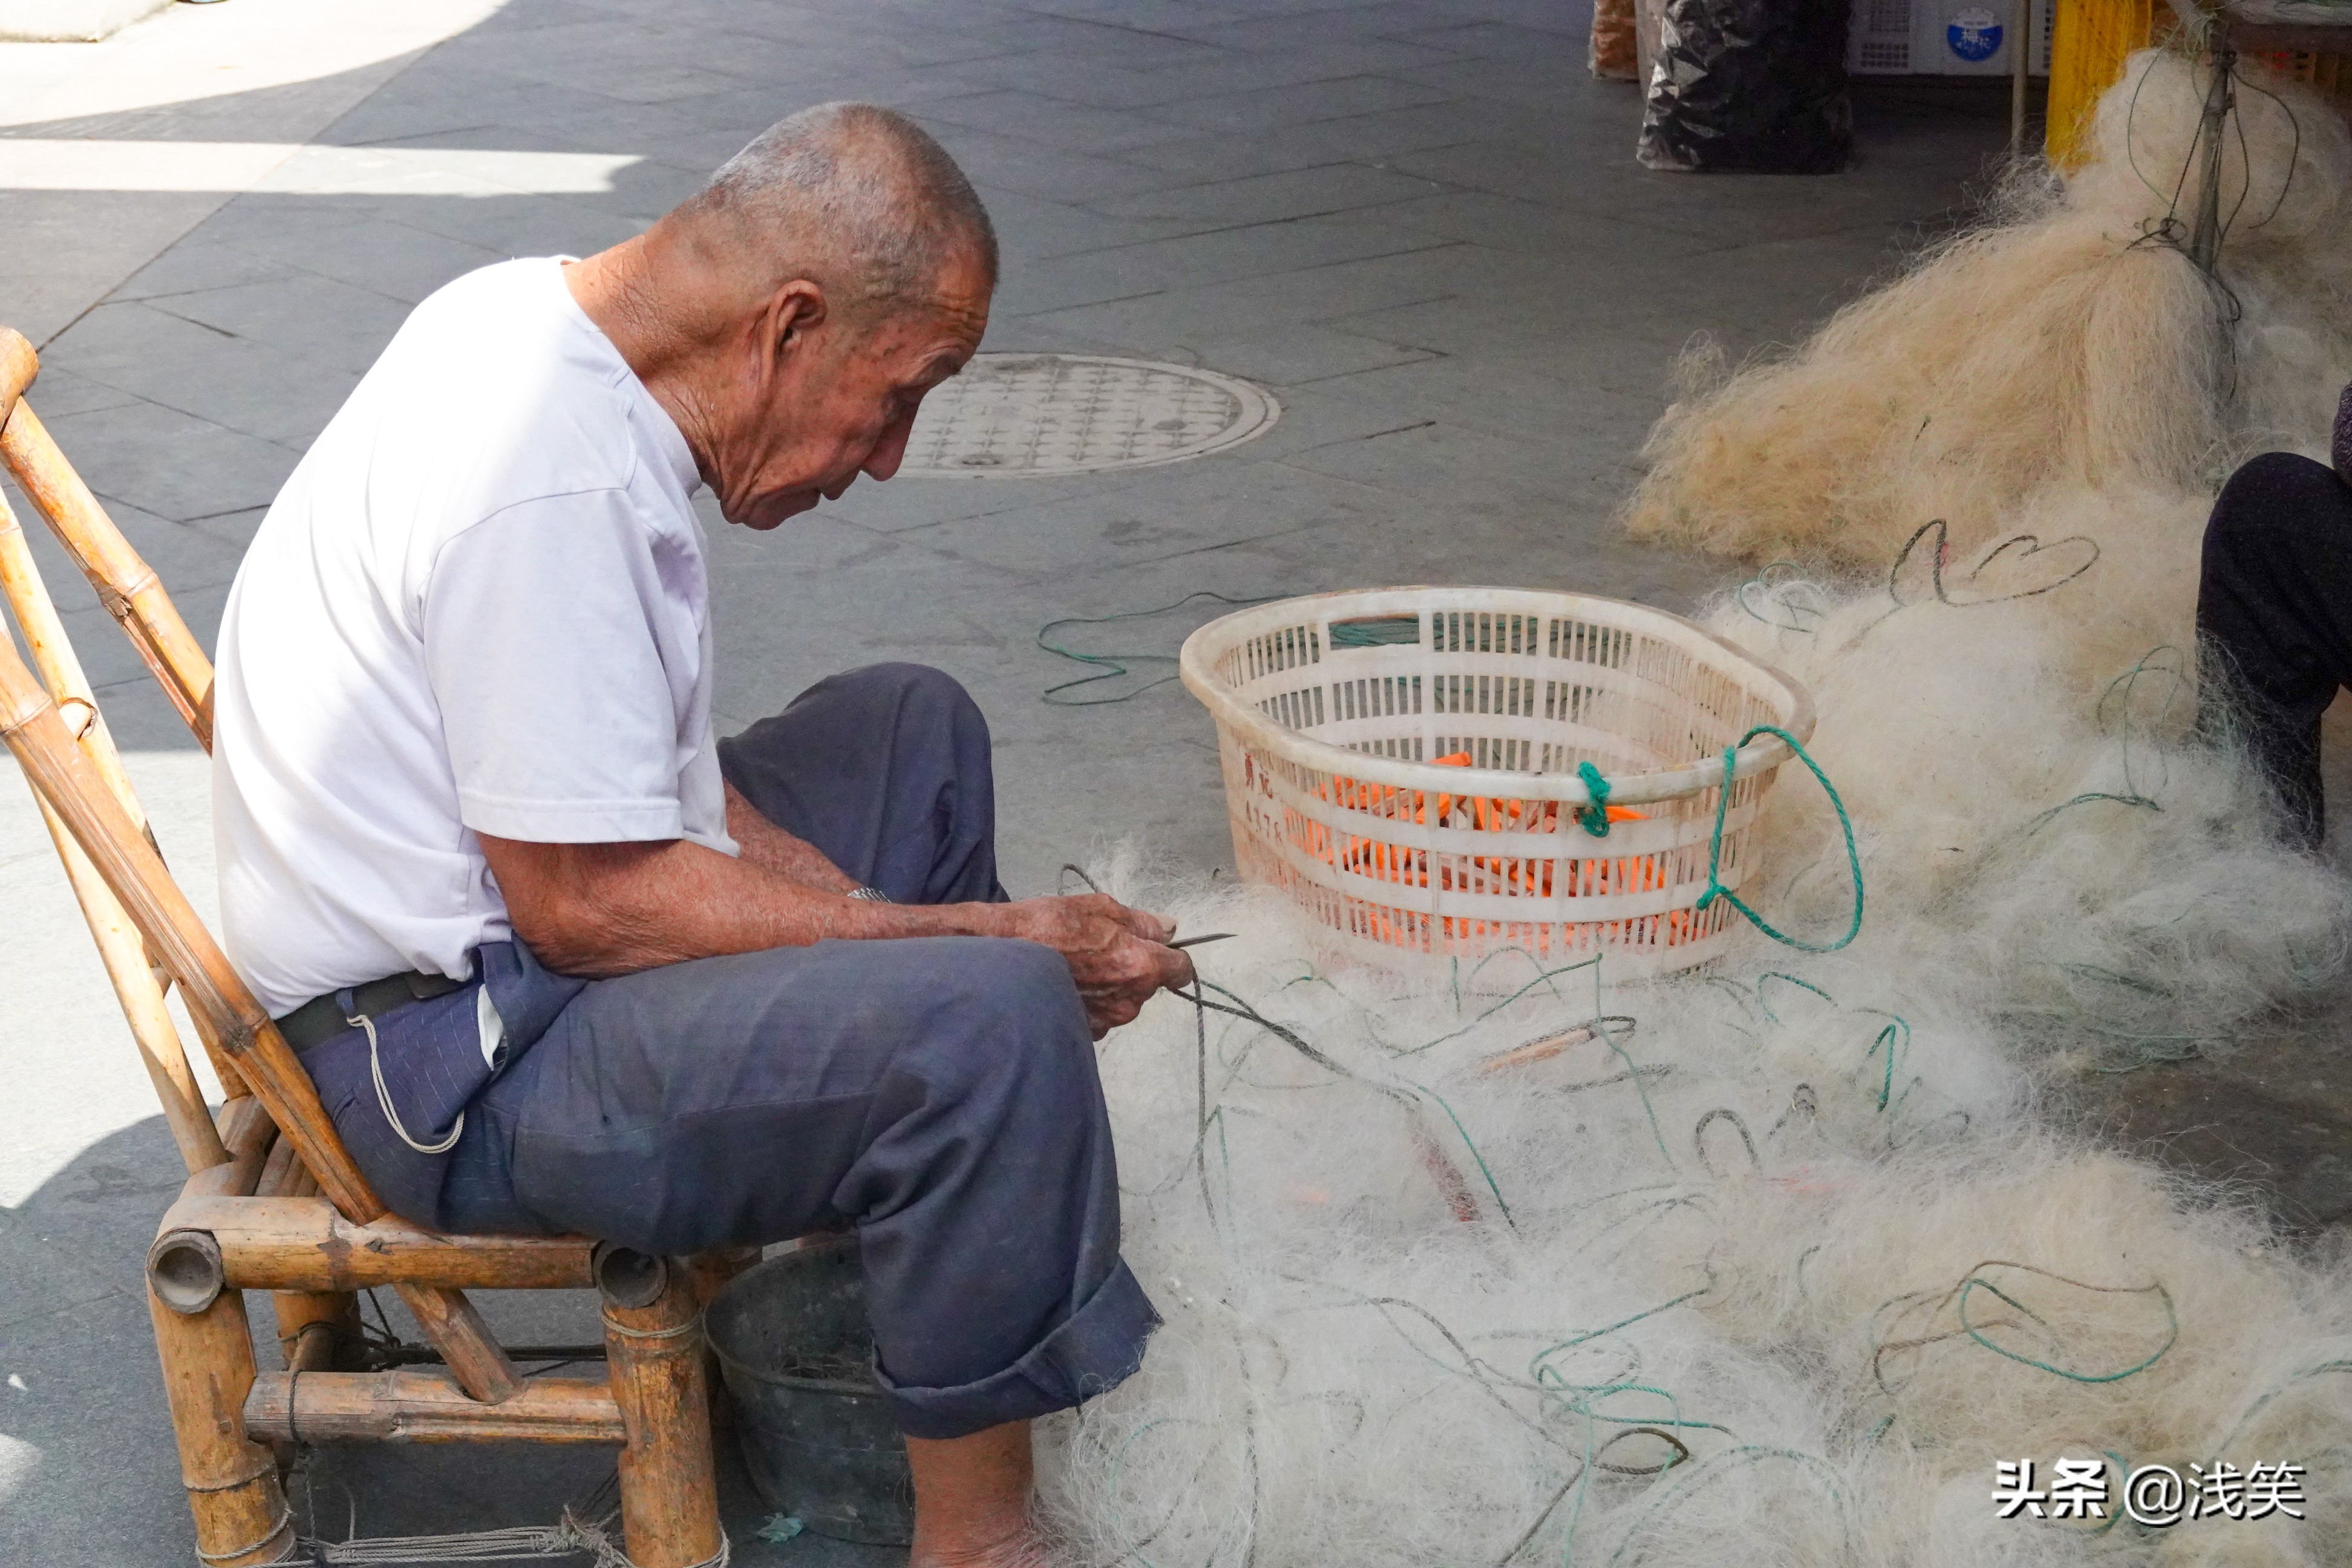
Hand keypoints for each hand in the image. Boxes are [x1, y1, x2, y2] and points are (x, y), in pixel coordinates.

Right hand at [995, 894, 1194, 1038]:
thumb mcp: (1098, 907)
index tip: (1157, 948)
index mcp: (1141, 966)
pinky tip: (1064, 985)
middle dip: (1132, 968)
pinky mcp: (1082, 1034)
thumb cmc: (1045, 927)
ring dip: (1109, 987)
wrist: (997, 961)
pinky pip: (1098, 1016)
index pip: (1182, 969)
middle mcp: (1129, 1002)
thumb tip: (1169, 927)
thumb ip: (1141, 921)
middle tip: (1098, 949)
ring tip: (1075, 967)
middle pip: (1147, 985)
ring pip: (1121, 1002)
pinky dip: (1088, 1003)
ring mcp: (1106, 1022)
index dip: (1172, 956)